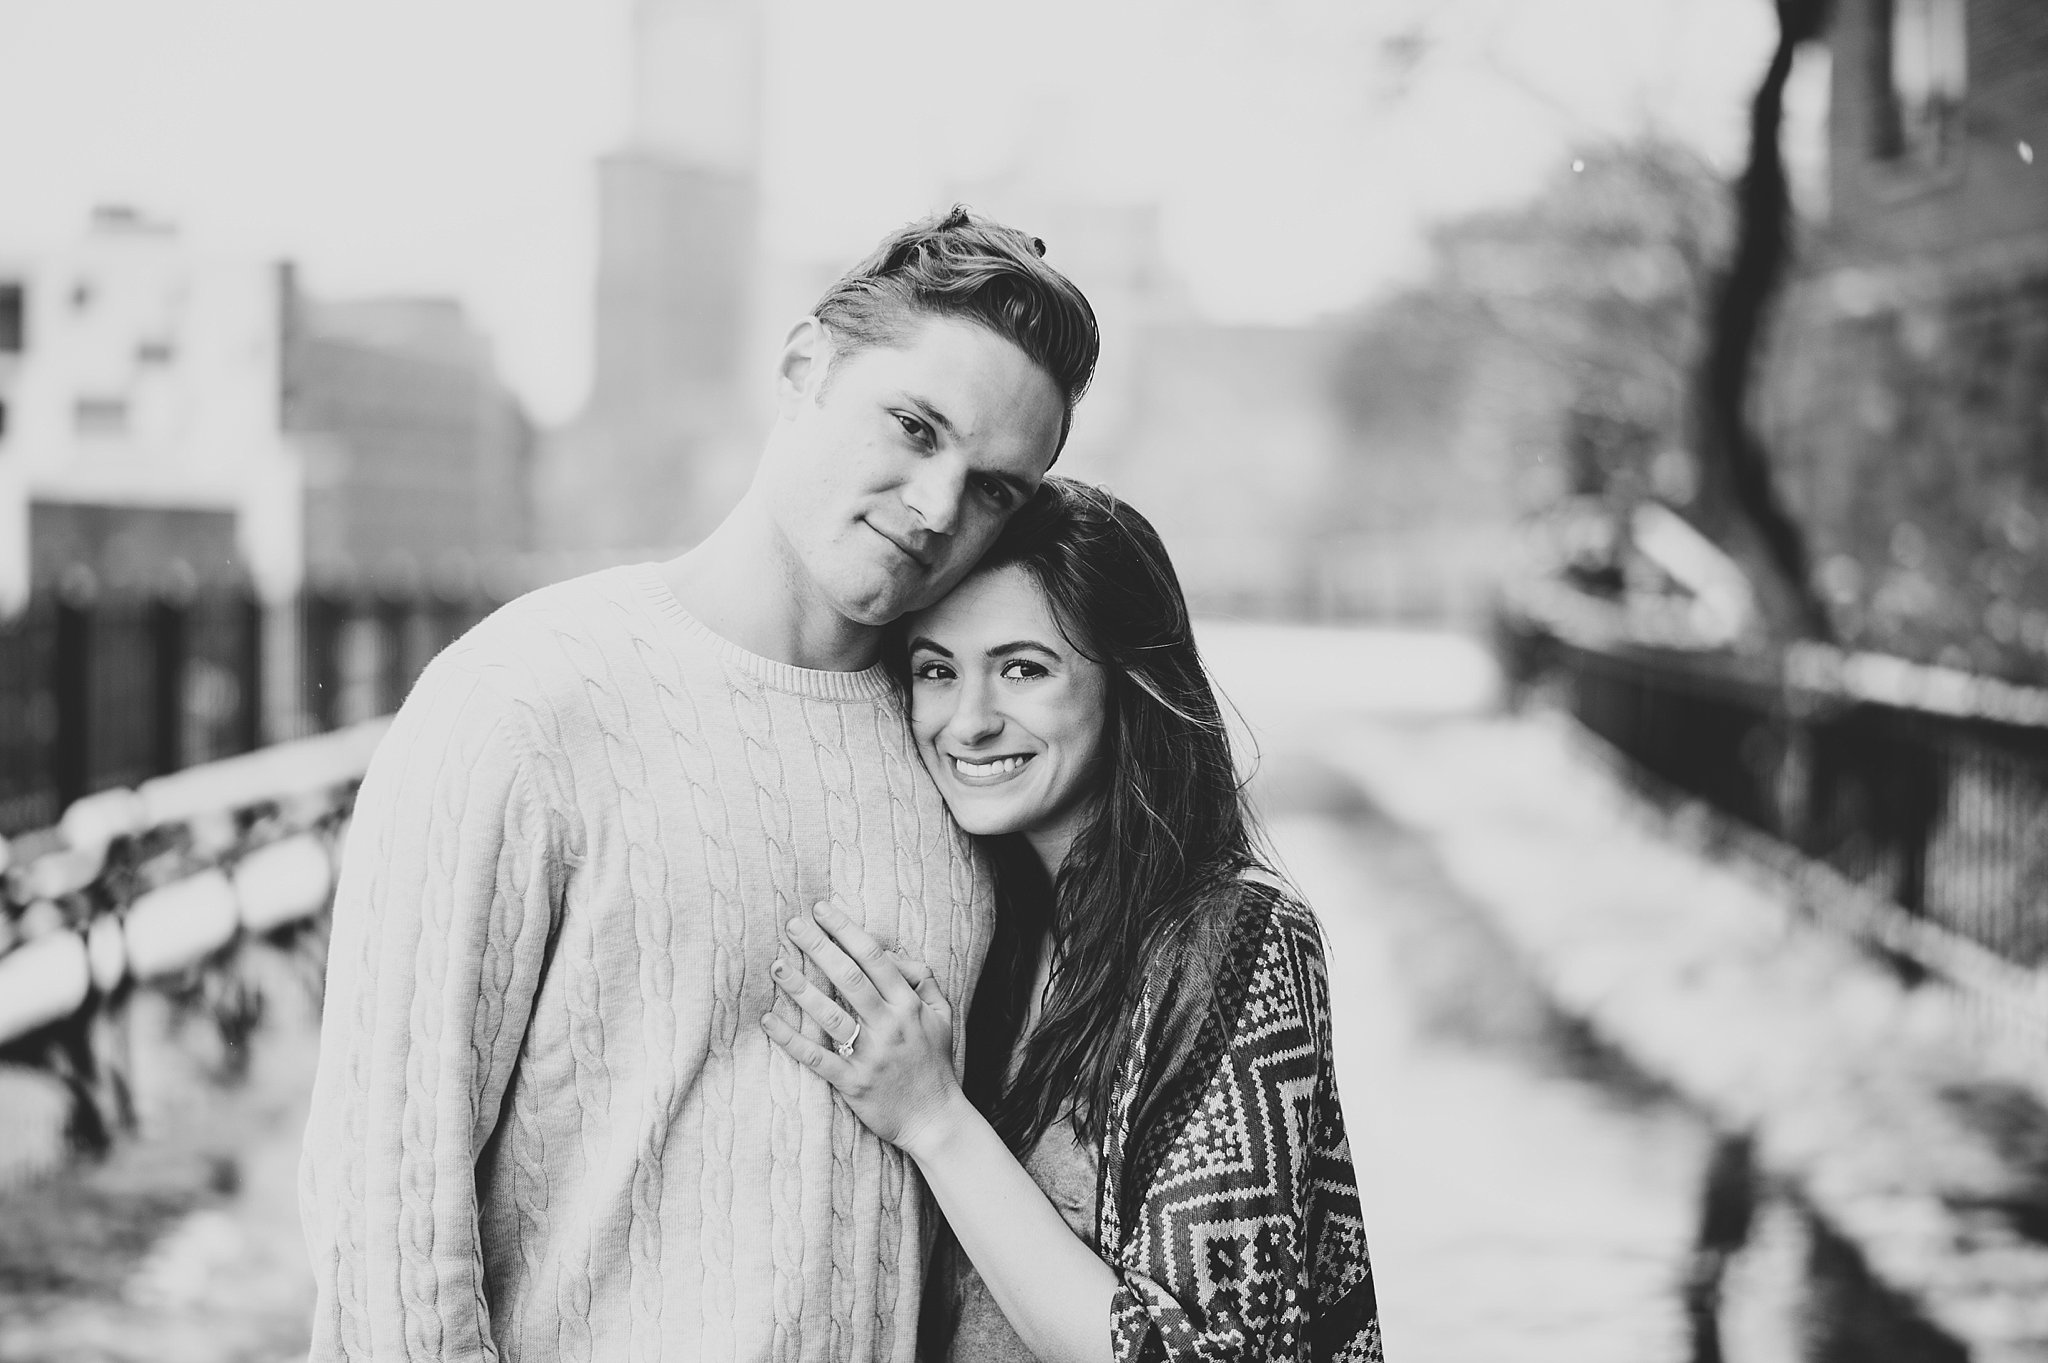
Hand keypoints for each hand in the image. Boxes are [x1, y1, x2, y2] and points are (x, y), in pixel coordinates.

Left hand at [762, 901, 965, 1154]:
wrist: (936, 1120)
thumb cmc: (935, 1063)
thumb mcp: (942, 1014)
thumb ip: (922, 979)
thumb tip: (891, 953)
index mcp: (909, 1005)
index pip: (874, 957)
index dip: (846, 930)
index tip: (822, 909)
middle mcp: (890, 1026)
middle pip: (849, 978)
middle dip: (819, 947)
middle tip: (792, 924)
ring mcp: (870, 1055)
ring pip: (831, 1015)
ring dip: (801, 989)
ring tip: (776, 966)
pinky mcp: (853, 1083)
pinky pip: (817, 1058)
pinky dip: (791, 1040)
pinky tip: (769, 1021)